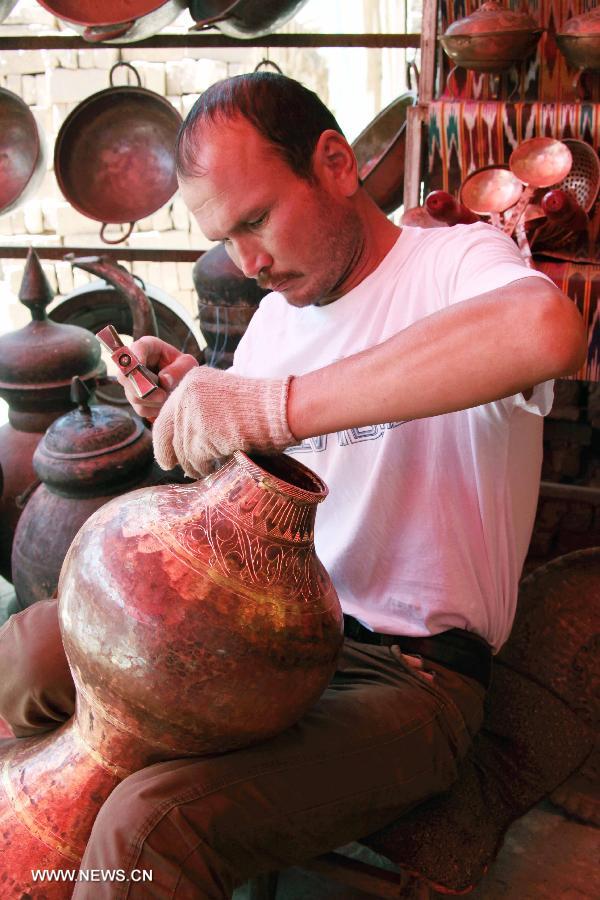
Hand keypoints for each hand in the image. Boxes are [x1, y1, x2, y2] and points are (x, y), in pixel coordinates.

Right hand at [113, 336, 198, 419]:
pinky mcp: (135, 398)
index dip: (135, 359)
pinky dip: (154, 409)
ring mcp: (131, 382)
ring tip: (168, 396)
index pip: (136, 349)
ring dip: (153, 401)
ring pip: (134, 396)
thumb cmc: (184, 367)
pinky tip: (163, 403)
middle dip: (145, 389)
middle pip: (125, 377)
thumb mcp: (187, 364)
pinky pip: (141, 408)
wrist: (184, 381)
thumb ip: (178, 369)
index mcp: (148, 347)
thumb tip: (163, 380)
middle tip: (163, 395)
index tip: (140, 368)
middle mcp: (134, 363)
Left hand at [152, 366, 294, 477]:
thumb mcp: (222, 396)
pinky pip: (196, 459)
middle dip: (168, 452)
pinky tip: (213, 468)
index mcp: (191, 380)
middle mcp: (187, 394)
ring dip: (192, 463)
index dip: (165, 435)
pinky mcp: (203, 434)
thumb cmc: (259, 406)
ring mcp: (194, 414)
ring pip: (183, 449)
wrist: (279, 408)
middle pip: (167, 432)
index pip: (167, 412)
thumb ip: (200, 409)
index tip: (165, 451)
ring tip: (203, 469)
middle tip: (169, 465)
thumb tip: (182, 437)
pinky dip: (203, 467)